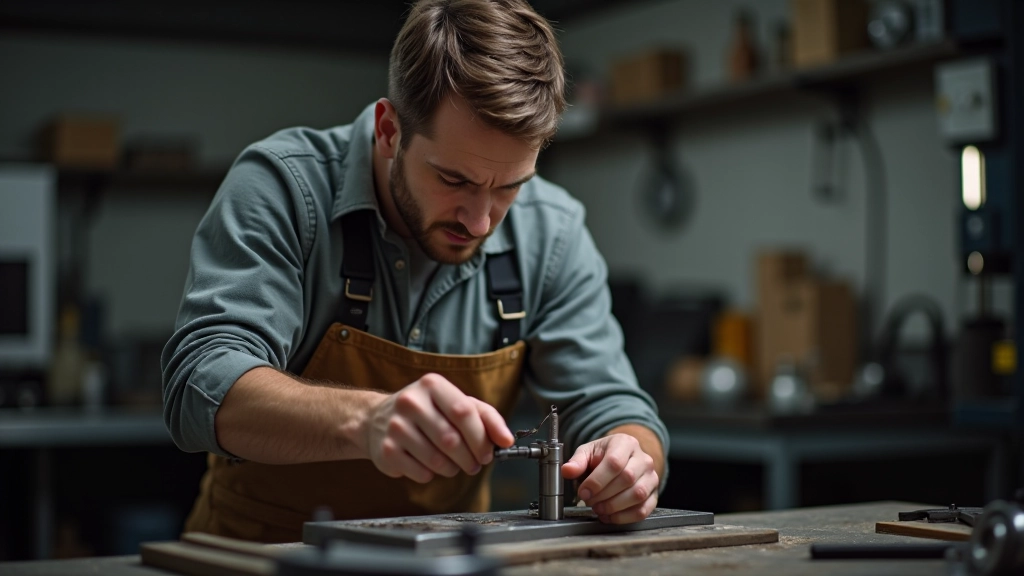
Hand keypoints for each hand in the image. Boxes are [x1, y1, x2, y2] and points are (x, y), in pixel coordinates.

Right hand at [365, 373, 513, 482]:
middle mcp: (410, 402)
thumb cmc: (427, 411)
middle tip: (474, 464)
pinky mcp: (385, 451)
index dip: (481, 437)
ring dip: (452, 469)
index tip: (489, 453)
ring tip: (453, 465)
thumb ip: (485, 418)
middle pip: (451, 440)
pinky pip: (421, 473)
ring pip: (437, 460)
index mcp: (432, 385)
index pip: (464, 412)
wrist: (378, 419)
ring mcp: (395, 426)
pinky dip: (432, 475)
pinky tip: (429, 465)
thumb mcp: (455, 403)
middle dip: (469, 459)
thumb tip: (506, 440)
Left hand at [562, 433, 658, 523]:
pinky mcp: (654, 495)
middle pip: (626, 479)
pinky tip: (609, 516)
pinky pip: (643, 510)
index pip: (614, 462)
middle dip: (603, 495)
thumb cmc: (604, 456)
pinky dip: (624, 517)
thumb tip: (567, 470)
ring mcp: (651, 477)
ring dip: (614, 507)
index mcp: (625, 443)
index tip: (583, 492)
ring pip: (638, 495)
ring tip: (598, 508)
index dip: (597, 481)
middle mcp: (643, 459)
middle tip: (589, 500)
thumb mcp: (588, 452)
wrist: (622, 459)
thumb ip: (577, 461)